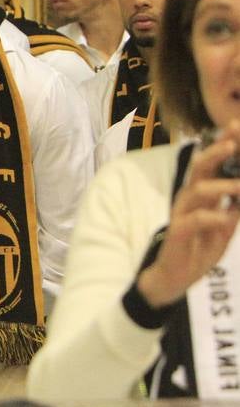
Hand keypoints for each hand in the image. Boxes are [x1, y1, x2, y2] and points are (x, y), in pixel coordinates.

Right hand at [138, 120, 239, 307]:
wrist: (172, 279)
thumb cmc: (196, 251)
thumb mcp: (224, 228)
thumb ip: (234, 209)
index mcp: (201, 196)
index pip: (212, 165)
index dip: (222, 146)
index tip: (236, 127)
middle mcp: (189, 200)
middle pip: (199, 168)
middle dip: (216, 153)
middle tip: (233, 142)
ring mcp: (181, 215)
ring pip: (197, 191)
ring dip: (223, 187)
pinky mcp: (177, 233)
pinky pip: (193, 220)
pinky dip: (213, 217)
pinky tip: (227, 219)